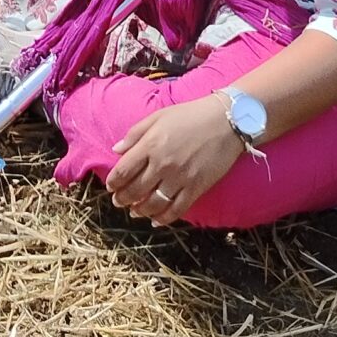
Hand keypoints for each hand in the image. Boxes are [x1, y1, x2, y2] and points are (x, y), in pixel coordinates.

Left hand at [106, 94, 246, 226]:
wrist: (226, 121)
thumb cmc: (189, 115)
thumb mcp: (157, 116)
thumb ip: (134, 134)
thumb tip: (116, 150)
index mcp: (150, 144)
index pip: (123, 170)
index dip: (114, 182)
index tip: (110, 187)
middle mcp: (162, 164)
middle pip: (136, 190)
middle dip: (123, 199)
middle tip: (118, 202)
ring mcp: (180, 178)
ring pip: (153, 203)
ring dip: (140, 211)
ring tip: (135, 211)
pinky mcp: (196, 188)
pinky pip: (176, 209)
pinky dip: (164, 219)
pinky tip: (155, 221)